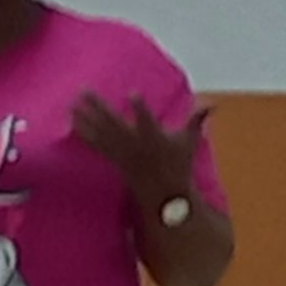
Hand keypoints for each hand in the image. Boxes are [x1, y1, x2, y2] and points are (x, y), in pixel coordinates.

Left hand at [68, 92, 213, 219]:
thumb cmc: (178, 163)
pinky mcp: (113, 157)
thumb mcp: (189, 141)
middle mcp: (135, 145)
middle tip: (84, 90)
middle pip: (114, 124)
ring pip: (100, 132)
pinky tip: (72, 118)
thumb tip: (213, 102)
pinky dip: (83, 130)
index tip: (133, 93)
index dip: (140, 108)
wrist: (164, 195)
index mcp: (154, 138)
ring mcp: (122, 152)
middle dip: (98, 107)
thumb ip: (197, 119)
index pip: (147, 121)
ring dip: (85, 116)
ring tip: (72, 101)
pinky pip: (95, 143)